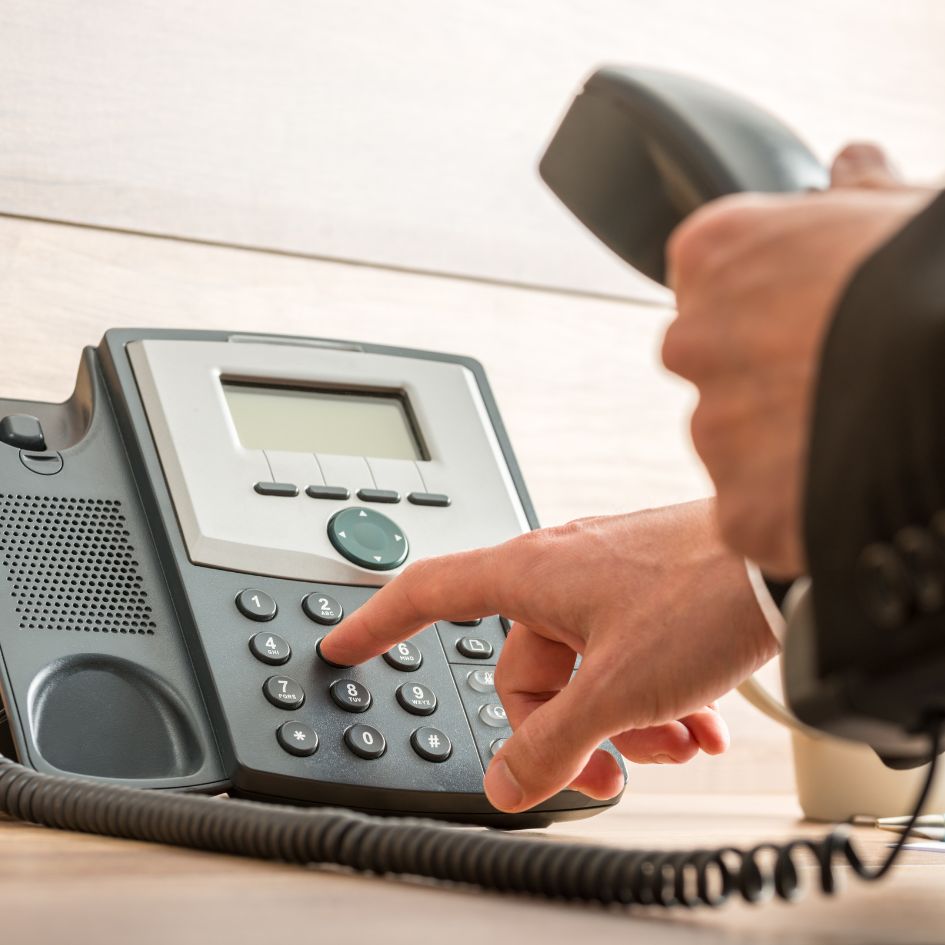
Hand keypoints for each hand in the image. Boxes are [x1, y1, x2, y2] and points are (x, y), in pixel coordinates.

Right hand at [320, 499, 778, 812]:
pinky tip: (693, 722)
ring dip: (620, 719)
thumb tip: (507, 783)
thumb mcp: (618, 689)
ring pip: (580, 666)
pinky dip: (648, 694)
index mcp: (529, 575)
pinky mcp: (644, 587)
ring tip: (672, 743)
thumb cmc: (703, 596)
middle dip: (563, 730)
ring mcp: (604, 577)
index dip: (377, 623)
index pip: (427, 592)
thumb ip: (552, 743)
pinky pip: (621, 650)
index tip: (345, 645)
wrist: (790, 556)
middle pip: (522, 666)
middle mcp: (559, 568)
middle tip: (607, 773)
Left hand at [662, 144, 934, 576]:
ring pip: (732, 445)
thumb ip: (858, 196)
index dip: (768, 305)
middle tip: (843, 384)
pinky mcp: (743, 509)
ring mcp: (714, 430)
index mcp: (714, 254)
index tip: (814, 320)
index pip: (708, 284)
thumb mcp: (908, 216)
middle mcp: (694, 340)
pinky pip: (756, 515)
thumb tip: (852, 163)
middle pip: (714, 366)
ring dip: (781, 446)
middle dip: (764, 376)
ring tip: (861, 438)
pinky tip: (855, 489)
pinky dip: (795, 513)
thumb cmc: (943, 282)